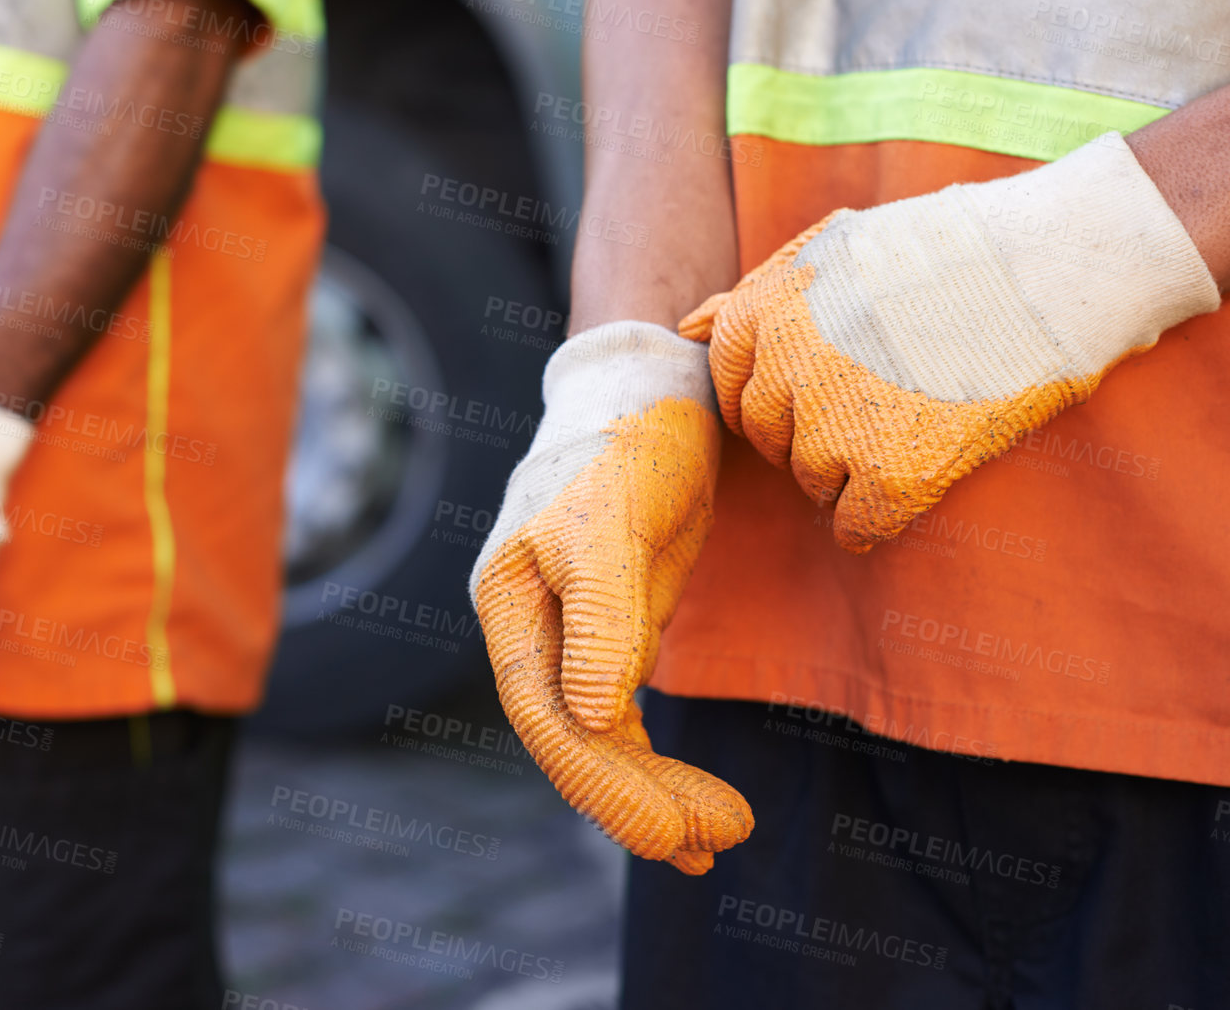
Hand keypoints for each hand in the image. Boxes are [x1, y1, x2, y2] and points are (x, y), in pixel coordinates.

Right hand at [471, 322, 752, 872]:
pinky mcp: (614, 630)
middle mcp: (531, 627)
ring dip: (654, 791)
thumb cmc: (626, 440)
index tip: (671, 831)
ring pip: (602, 737)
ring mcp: (571, 632)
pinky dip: (657, 762)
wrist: (654, 386)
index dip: (603, 781)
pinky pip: (626, 717)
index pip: (546, 715)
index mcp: (509, 601)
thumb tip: (595, 719)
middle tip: (714, 844)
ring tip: (719, 840)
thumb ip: (604, 618)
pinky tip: (697, 809)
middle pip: (574, 738)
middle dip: (638, 797)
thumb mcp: (614, 520)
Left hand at [681, 132, 1219, 551]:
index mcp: (764, 311)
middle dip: (808, 433)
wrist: (1054, 267)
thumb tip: (686, 326)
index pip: (731, 383)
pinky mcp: (892, 477)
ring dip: (848, 472)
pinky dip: (877, 520)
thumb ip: (757, 292)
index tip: (820, 388)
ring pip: (811, 483)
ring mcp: (835, 427)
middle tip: (874, 410)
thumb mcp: (837, 245)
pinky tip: (914, 484)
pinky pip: (855, 528)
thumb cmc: (952, 249)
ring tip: (910, 427)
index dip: (777, 392)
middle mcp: (785, 370)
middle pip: (769, 438)